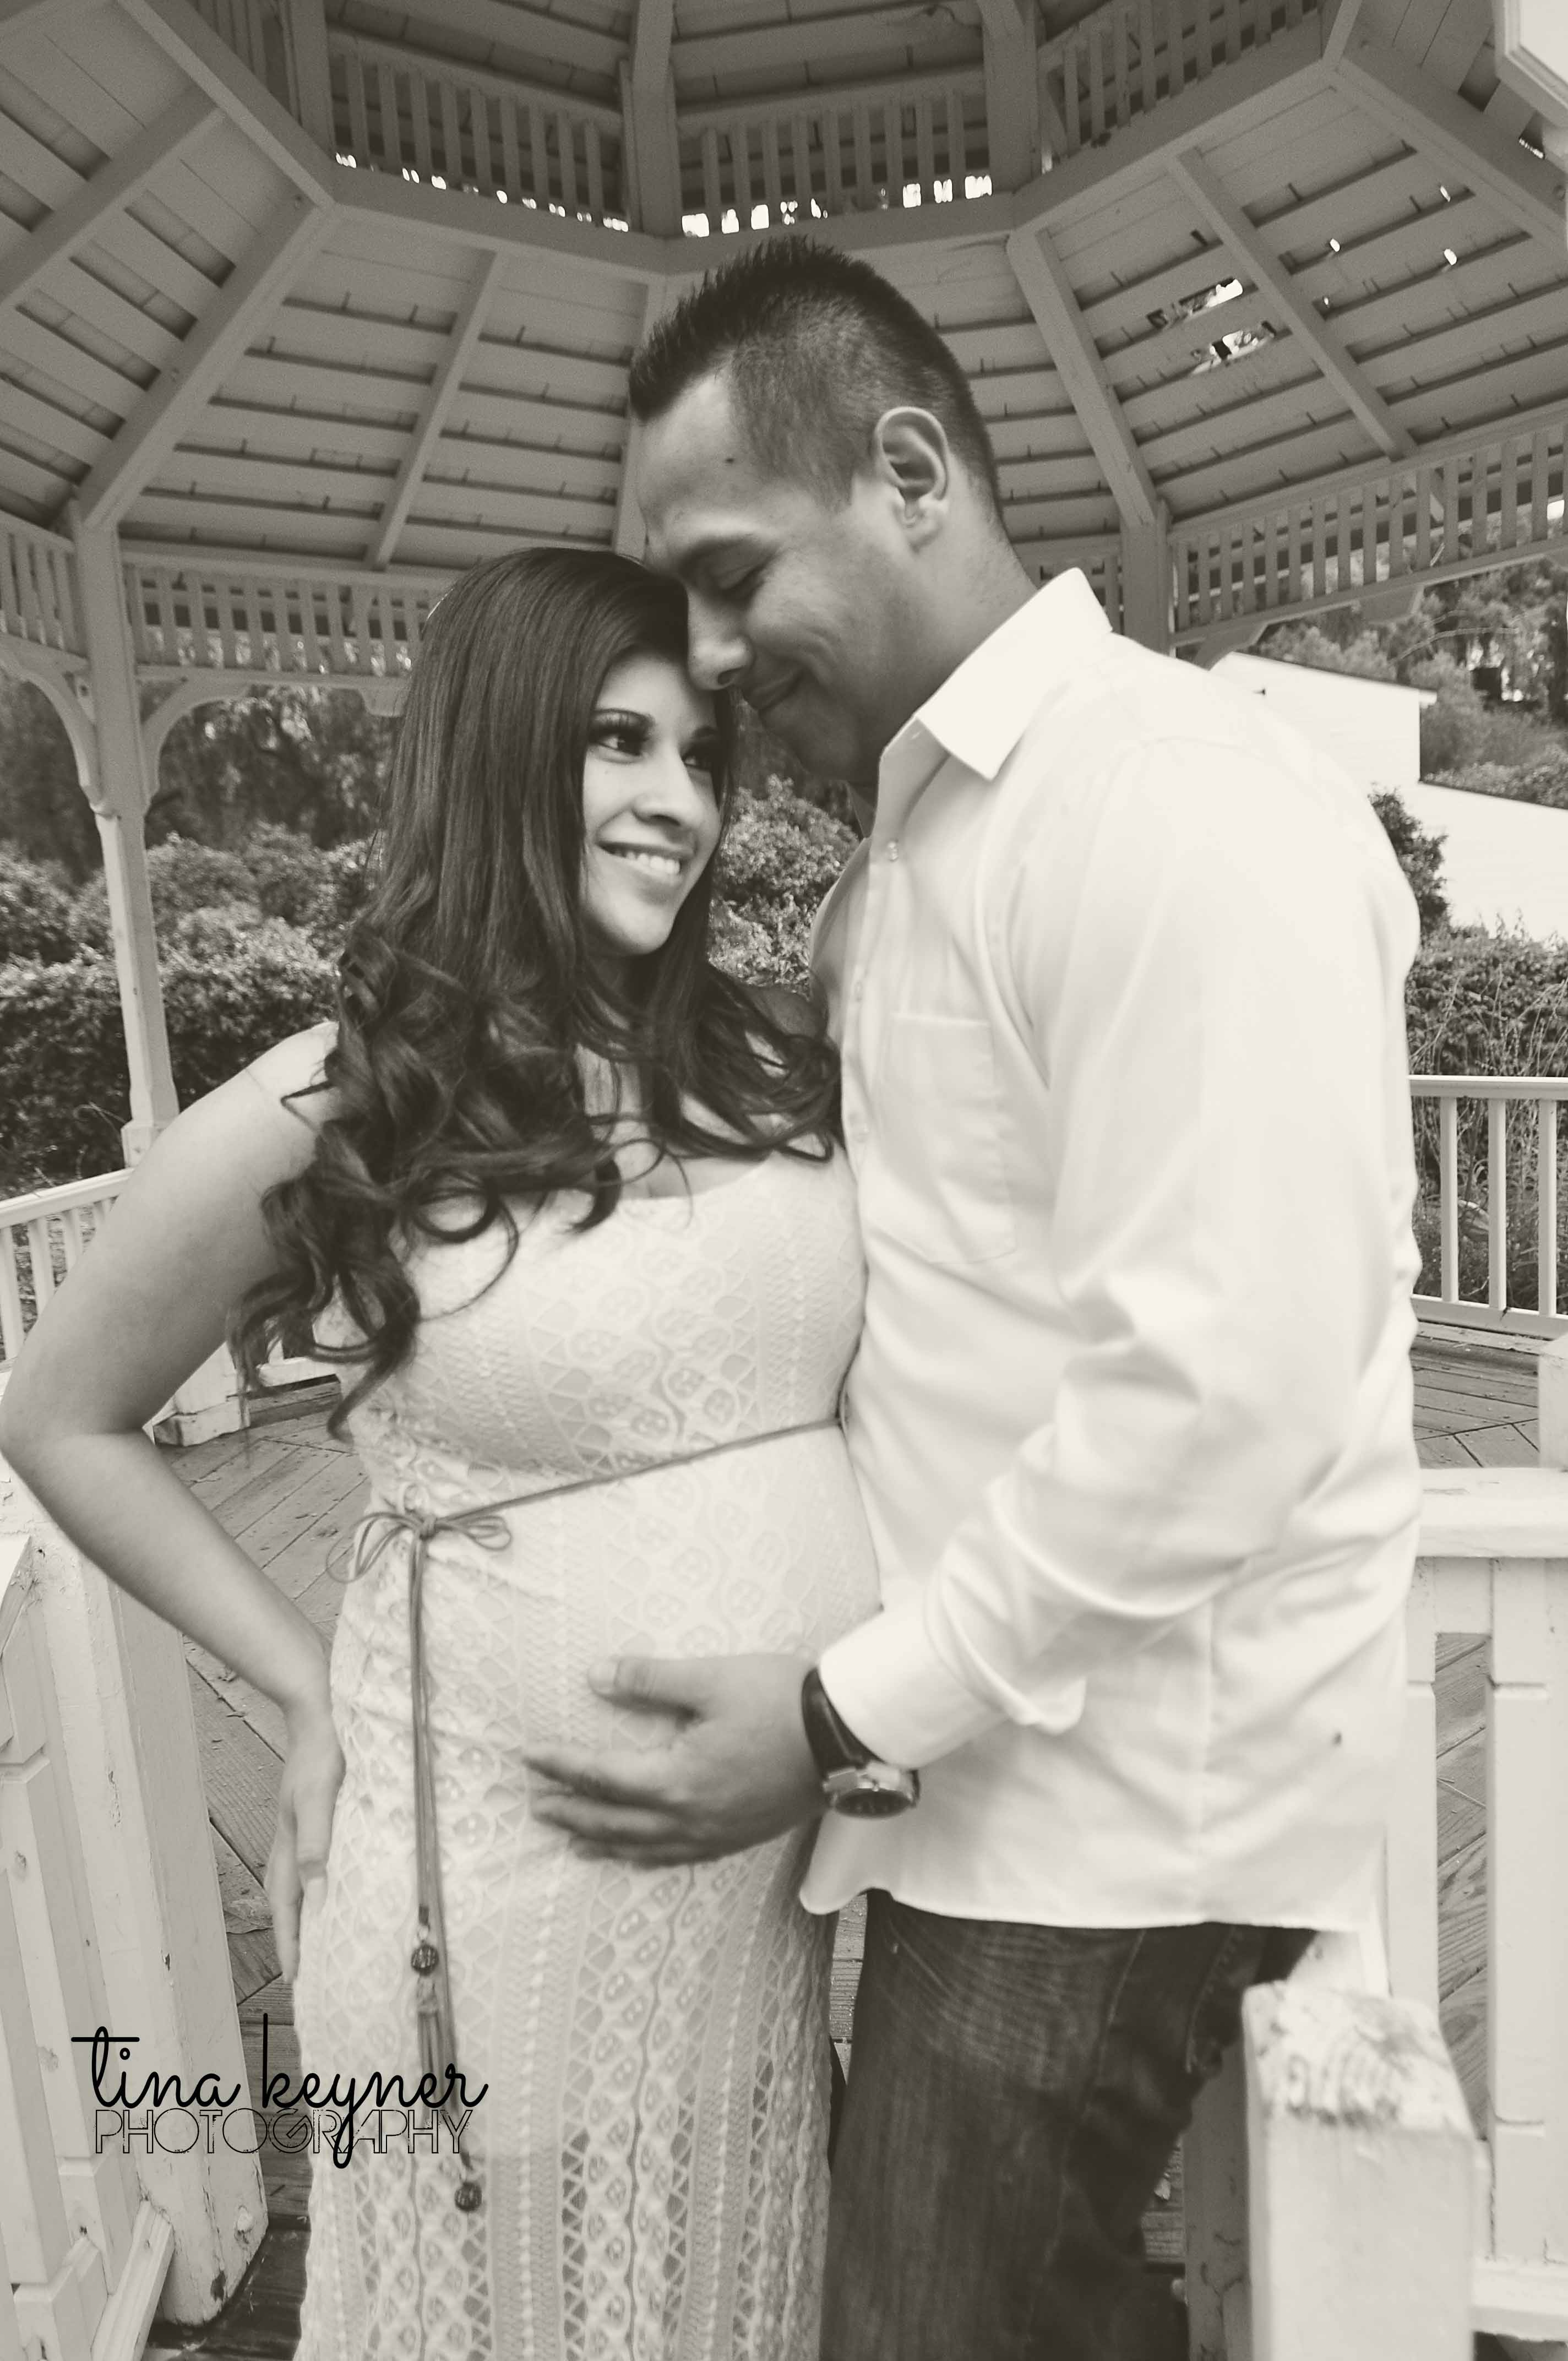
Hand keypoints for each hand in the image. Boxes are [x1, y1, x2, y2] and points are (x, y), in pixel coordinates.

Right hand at [267, 1692, 345, 1981]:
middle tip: (298, 1973)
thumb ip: (317, 1841)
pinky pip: (301, 1864)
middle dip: (290, 1938)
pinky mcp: (306, 1816)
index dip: (292, 1942)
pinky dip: (305, 1887)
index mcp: (291, 1844)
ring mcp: (295, 1829)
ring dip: (296, 1915)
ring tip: (305, 1940)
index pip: (288, 1905)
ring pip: (290, 1884)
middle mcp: (288, 1841)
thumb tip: (315, 1889)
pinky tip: (318, 1886)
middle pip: (284, 1901)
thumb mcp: (321, 1796)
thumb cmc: (323, 1752)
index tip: (294, 1978)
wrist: (316, 1712)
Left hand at [526, 1653, 823, 1865]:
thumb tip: (596, 1676)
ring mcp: (716, 1833)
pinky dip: (648, 1857)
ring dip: (604, 1841)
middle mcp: (690, 1817)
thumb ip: (650, 1681)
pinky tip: (641, 1855)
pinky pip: (680, 1858)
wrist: (847, 1736)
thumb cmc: (780, 1700)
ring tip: (574, 1840)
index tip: (529, 1757)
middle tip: (537, 1805)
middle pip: (615, 1820)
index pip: (602, 1775)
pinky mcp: (739, 1837)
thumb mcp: (711, 1679)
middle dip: (572, 1811)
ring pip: (645, 1847)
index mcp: (677, 1779)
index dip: (562, 1765)